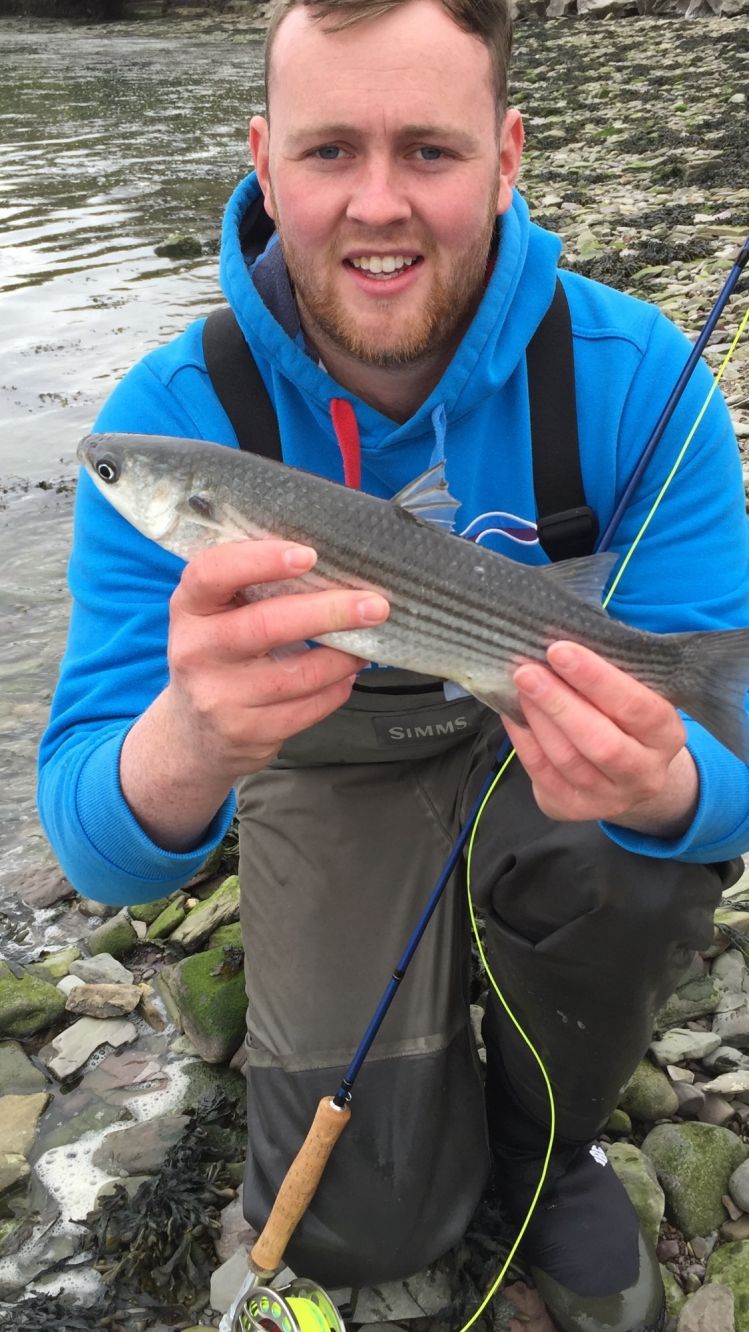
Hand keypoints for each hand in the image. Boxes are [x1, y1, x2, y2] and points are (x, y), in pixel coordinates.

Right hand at [120, 539, 388, 849]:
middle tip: (374, 605)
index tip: (308, 555)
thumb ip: (253, 587)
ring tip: (366, 643)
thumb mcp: (217, 615)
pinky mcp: (244, 732)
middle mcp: (195, 651)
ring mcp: (218, 697)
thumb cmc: (220, 655)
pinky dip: (336, 689)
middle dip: (328, 612)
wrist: (195, 732)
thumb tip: (332, 566)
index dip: (260, 560)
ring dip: (343, 657)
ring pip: (297, 674)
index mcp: (189, 607)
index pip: (212, 573)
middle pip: (266, 625)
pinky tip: (347, 675)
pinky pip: (306, 708)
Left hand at [502, 640, 698, 837]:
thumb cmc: (627, 719)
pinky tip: (513, 713)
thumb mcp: (636, 695)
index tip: (559, 650)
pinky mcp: (573, 808)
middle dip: (559, 703)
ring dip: (537, 718)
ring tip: (519, 685)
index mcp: (666, 736)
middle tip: (527, 671)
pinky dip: (523, 740)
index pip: (635, 706)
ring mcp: (609, 797)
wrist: (631, 777)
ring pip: (567, 759)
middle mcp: (644, 773)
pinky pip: (542, 773)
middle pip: (600, 742)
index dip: (596, 679)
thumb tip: (560, 641)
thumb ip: (610, 674)